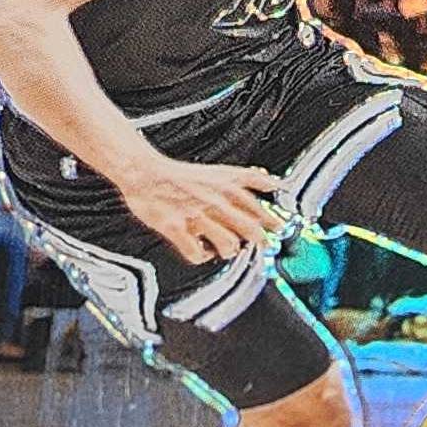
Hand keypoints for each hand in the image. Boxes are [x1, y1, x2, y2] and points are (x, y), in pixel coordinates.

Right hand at [120, 158, 283, 264]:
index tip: (280, 232)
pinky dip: (202, 256)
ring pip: (229, 245)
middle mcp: (216, 203)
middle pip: (251, 230)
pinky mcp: (177, 229)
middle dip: (261, 242)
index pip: (261, 209)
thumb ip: (247, 177)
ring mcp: (197, 217)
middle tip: (262, 248)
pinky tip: (202, 251)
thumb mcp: (220, 170)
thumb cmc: (181, 175)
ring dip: (230, 250)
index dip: (274, 224)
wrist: (146, 174)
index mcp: (228, 188)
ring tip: (227, 249)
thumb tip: (271, 180)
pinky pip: (197, 254)